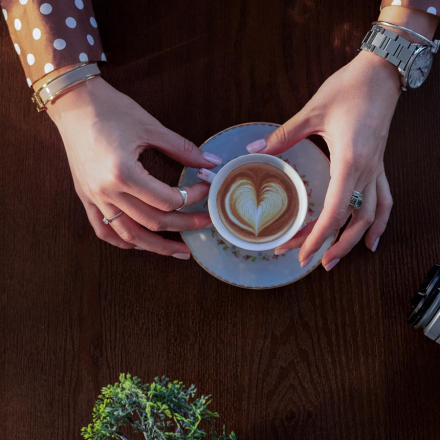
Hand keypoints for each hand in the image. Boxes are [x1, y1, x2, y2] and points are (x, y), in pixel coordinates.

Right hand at [48, 77, 221, 257]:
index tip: (205, 188)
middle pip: (153, 222)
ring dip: (157, 246)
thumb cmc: (109, 109)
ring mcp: (94, 197)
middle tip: (206, 223)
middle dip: (185, 225)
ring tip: (180, 251)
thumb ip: (183, 149)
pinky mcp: (86, 196)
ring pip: (129, 235)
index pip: (167, 200)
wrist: (72, 102)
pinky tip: (139, 244)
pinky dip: (123, 240)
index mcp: (124, 173)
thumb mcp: (150, 127)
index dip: (193, 197)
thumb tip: (211, 162)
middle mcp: (107, 191)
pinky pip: (104, 229)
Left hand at [246, 50, 398, 269]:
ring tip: (334, 260)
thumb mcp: (312, 112)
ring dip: (353, 242)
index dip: (317, 237)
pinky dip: (380, 223)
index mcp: (348, 161)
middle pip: (350, 220)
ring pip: (371, 217)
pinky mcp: (378, 165)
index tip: (300, 255)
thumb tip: (253, 150)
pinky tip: (373, 239)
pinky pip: (385, 201)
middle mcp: (366, 172)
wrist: (381, 72)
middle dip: (329, 245)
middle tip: (307, 262)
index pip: (334, 211)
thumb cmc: (349, 88)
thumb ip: (282, 136)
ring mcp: (375, 170)